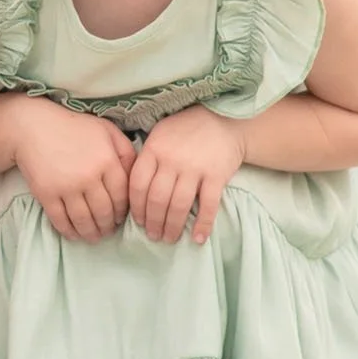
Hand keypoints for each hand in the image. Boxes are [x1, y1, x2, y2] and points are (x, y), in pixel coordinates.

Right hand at [10, 100, 133, 242]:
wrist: (33, 126)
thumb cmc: (73, 128)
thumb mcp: (107, 130)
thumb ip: (126, 151)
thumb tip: (137, 177)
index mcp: (107, 160)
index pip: (122, 197)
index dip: (122, 212)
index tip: (120, 218)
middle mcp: (89, 176)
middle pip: (104, 212)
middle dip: (108, 227)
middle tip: (107, 231)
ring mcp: (67, 187)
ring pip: (84, 220)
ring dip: (90, 233)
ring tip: (93, 237)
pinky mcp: (46, 194)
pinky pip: (60, 220)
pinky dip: (68, 231)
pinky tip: (73, 234)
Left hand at [127, 106, 245, 243]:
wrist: (224, 119)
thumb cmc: (185, 129)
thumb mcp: (159, 135)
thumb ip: (147, 158)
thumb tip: (133, 189)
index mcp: (153, 149)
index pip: (137, 184)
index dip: (136, 207)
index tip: (137, 221)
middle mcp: (172, 160)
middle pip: (157, 199)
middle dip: (153, 222)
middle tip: (153, 236)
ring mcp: (195, 168)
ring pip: (179, 205)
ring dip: (173, 226)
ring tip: (169, 238)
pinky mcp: (216, 175)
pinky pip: (208, 205)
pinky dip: (203, 224)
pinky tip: (198, 238)